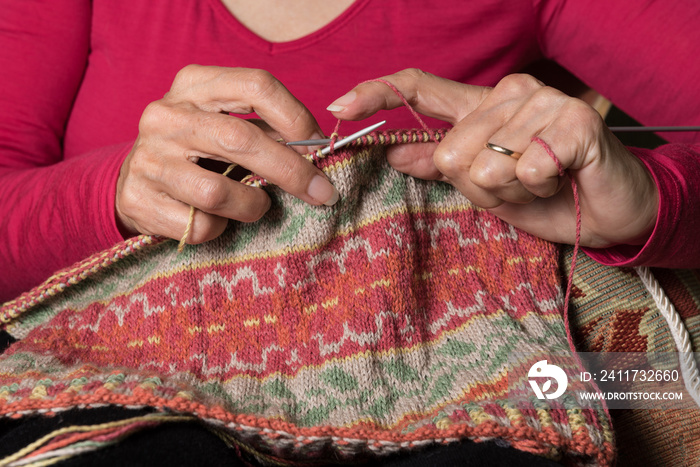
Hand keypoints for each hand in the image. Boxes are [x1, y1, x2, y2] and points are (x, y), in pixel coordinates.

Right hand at [116, 65, 338, 242]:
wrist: (133, 181)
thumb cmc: (196, 151)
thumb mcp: (225, 125)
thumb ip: (266, 130)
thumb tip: (318, 149)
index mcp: (194, 85)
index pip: (256, 86)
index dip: (297, 117)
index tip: (320, 146)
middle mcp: (166, 116)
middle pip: (242, 140)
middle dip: (291, 171)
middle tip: (322, 193)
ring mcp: (148, 158)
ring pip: (218, 192)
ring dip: (252, 206)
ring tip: (256, 206)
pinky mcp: (138, 199)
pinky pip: (198, 225)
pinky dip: (219, 228)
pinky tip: (216, 220)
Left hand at [327, 69, 657, 247]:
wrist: (611, 209)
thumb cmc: (545, 195)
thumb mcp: (485, 187)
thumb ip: (443, 165)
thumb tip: (393, 153)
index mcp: (482, 106)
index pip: (420, 89)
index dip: (376, 94)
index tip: (339, 107)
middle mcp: (510, 92)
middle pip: (450, 150)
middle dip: (477, 186)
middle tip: (514, 187)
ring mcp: (542, 102)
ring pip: (485, 163)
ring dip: (511, 190)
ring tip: (540, 183)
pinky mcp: (574, 121)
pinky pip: (526, 168)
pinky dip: (539, 188)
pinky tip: (560, 179)